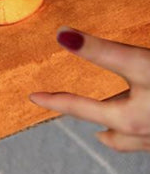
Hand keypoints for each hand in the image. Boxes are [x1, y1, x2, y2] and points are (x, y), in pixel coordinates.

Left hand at [29, 27, 149, 151]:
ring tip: (105, 125)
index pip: (81, 109)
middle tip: (71, 107)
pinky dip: (140, 131)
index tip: (34, 98)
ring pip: (130, 139)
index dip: (56, 100)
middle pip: (108, 127)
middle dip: (90, 116)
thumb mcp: (139, 63)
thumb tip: (61, 34)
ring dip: (115, 130)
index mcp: (128, 120)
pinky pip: (148, 139)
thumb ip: (101, 51)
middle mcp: (144, 136)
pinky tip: (143, 120)